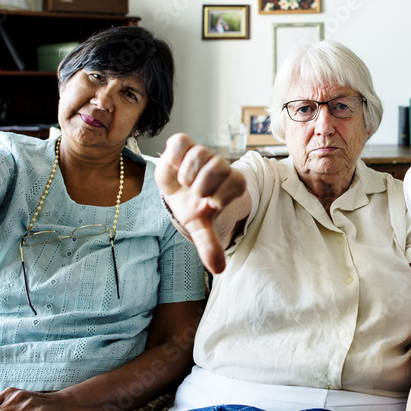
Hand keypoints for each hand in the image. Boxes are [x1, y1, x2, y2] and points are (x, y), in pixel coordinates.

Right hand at [155, 134, 246, 273]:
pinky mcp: (183, 145)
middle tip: (195, 194)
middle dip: (204, 184)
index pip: (238, 182)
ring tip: (184, 183)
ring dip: (189, 172)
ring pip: (201, 154)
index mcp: (229, 185)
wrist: (178, 193)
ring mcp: (201, 155)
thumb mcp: (200, 227)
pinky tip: (172, 167)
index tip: (211, 206)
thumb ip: (209, 244)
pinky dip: (174, 154)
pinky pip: (181, 141)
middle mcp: (218, 167)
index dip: (224, 195)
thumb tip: (219, 269)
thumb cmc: (193, 209)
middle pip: (218, 166)